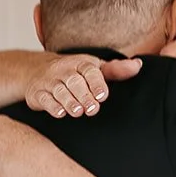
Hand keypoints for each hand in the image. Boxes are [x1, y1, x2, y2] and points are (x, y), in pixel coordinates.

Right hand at [25, 54, 141, 118]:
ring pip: (59, 90)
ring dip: (69, 101)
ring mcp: (49, 81)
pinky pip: (44, 98)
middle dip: (83, 95)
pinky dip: (51, 106)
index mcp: (80, 63)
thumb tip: (138, 65)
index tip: (102, 95)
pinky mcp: (37, 93)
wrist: (37, 71)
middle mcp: (64, 70)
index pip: (89, 70)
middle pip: (74, 81)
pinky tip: (60, 113)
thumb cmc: (73, 72)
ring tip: (77, 112)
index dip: (96, 82)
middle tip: (92, 109)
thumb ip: (116, 70)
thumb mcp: (95, 68)